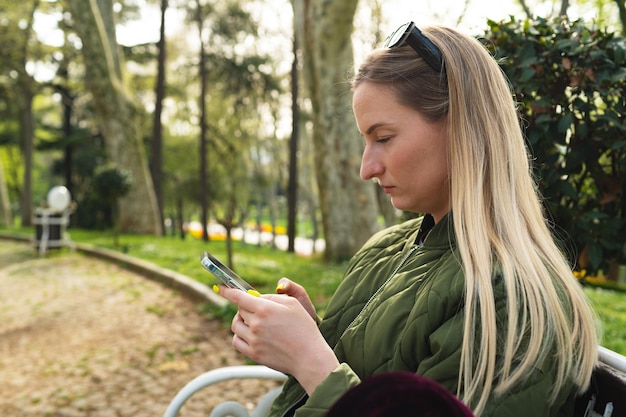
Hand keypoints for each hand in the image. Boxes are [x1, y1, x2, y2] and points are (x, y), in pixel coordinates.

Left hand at [217, 286, 338, 393]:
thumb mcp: (293, 304)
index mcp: (265, 309)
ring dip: (242, 320)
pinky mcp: (253, 353)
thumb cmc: (304, 328)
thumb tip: (256, 297)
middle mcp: (256, 324)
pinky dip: (240, 335)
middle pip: (240, 310)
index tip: (220, 288)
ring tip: (254, 321)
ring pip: (235, 325)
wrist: (309, 357)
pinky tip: (250, 334)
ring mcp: (253, 340)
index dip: (227, 291)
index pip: (239, 297)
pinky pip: (236, 341)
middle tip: (259, 310)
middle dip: (247, 307)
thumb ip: (272, 297)